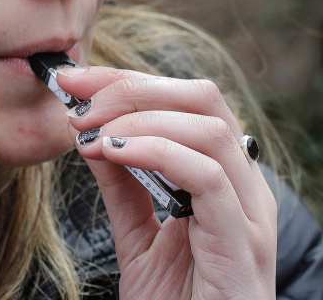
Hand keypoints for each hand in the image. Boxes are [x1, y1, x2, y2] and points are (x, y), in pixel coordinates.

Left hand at [58, 67, 276, 298]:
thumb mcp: (138, 234)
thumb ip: (123, 186)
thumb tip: (95, 135)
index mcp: (221, 176)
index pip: (183, 102)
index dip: (127, 82)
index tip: (75, 81)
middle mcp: (242, 184)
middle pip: (201, 99)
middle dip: (132, 88)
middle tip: (80, 103)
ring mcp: (248, 210)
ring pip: (208, 128)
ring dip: (139, 118)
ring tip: (91, 133)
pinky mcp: (243, 240)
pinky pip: (208, 176)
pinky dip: (158, 152)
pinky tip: (115, 153)